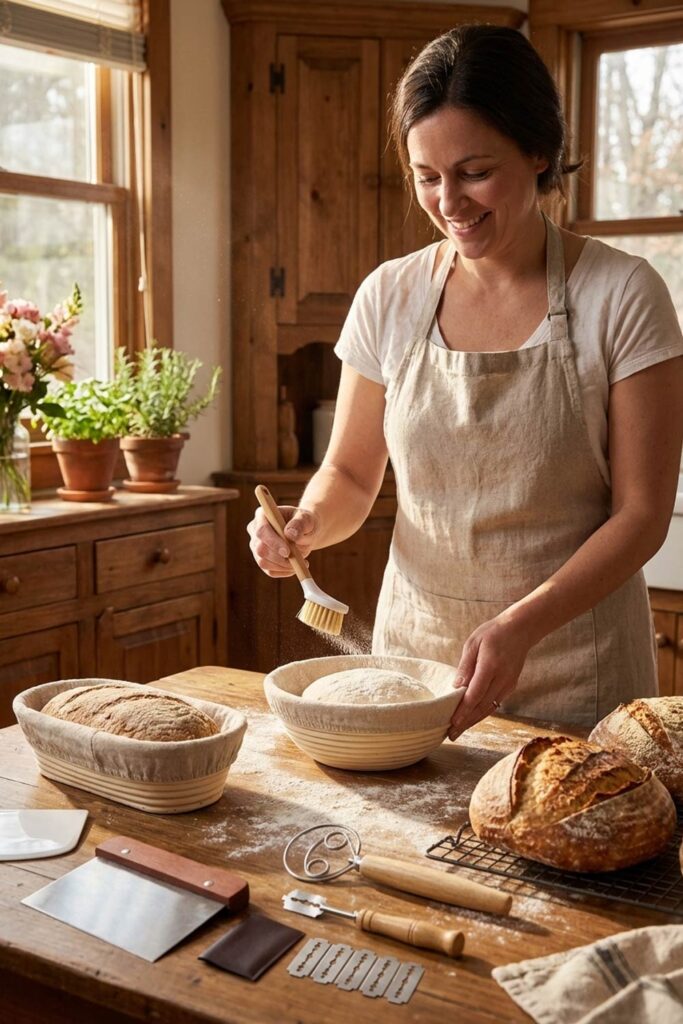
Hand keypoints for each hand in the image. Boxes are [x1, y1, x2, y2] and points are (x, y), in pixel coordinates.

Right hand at [247, 504, 319, 577]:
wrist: (306, 532)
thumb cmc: (306, 522)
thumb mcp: (307, 519)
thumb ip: (300, 524)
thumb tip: (290, 534)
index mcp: (263, 515)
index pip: (261, 531)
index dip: (273, 543)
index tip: (287, 552)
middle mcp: (255, 530)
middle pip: (260, 549)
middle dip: (279, 558)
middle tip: (299, 560)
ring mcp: (256, 546)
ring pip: (263, 562)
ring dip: (284, 566)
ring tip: (301, 562)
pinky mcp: (262, 559)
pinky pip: (270, 571)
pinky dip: (284, 571)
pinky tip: (295, 566)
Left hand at [447, 615, 531, 738]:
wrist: (520, 630)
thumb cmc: (493, 633)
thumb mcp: (473, 643)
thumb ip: (465, 666)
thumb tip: (455, 688)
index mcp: (490, 666)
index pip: (475, 694)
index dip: (463, 711)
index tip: (452, 723)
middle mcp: (502, 679)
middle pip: (482, 706)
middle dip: (466, 722)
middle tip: (451, 735)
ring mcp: (508, 684)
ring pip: (489, 708)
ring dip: (474, 721)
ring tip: (458, 731)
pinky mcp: (511, 686)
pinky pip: (495, 703)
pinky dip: (483, 712)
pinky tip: (472, 718)